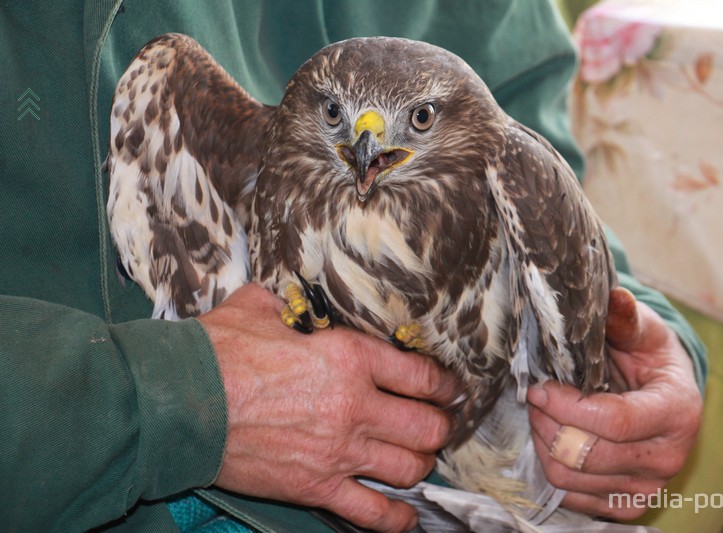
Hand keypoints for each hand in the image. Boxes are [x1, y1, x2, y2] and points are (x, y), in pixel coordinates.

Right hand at [199, 284, 458, 532]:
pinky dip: (396, 518)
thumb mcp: (258, 309)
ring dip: (422, 465)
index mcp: (349, 357)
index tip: (450, 388)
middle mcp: (355, 406)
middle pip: (428, 426)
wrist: (179, 403)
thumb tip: (291, 301)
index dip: (445, 384)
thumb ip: (289, 306)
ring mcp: (339, 451)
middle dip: (441, 426)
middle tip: (439, 423)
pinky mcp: (316, 486)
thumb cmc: (217, 352)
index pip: (422, 375)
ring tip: (419, 458)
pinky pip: (372, 513)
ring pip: (410, 468)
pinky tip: (406, 515)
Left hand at [527, 287, 701, 519]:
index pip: (613, 421)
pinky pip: (570, 495)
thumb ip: (626, 319)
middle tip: (535, 396)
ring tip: (541, 413)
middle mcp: (668, 457)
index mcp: (678, 412)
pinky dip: (551, 464)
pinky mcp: (627, 505)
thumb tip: (616, 298)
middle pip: (585, 453)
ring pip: (569, 475)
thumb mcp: (644, 331)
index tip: (539, 386)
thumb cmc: (650, 357)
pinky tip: (554, 436)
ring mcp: (648, 487)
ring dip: (544, 441)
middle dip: (548, 421)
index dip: (565, 405)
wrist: (664, 394)